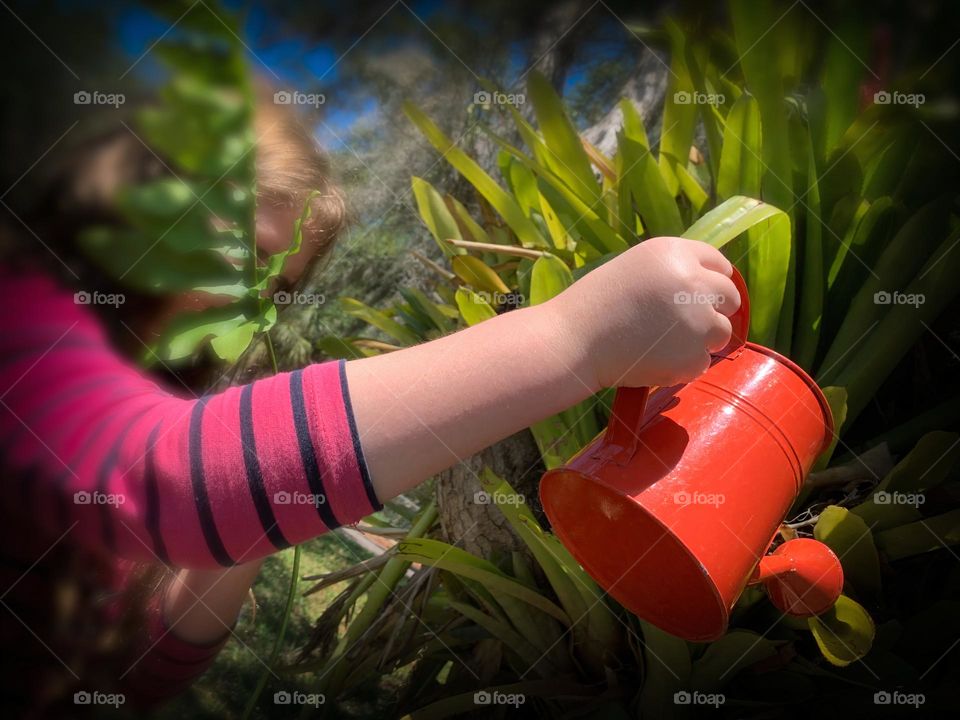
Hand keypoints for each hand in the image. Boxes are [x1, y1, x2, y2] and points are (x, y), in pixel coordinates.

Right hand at [549, 236, 740, 388]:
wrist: (574, 341)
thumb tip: (706, 286)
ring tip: (663, 345)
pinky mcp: (694, 355)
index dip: (714, 281)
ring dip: (701, 340)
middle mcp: (695, 282)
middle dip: (714, 310)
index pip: (719, 263)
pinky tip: (653, 361)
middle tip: (688, 324)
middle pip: (729, 296)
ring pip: (721, 332)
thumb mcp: (636, 268)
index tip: (706, 295)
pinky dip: (683, 366)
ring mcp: (699, 320)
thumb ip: (672, 271)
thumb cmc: (594, 305)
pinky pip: (701, 363)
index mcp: (677, 253)